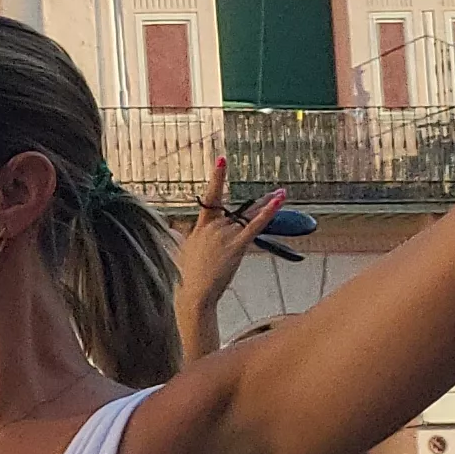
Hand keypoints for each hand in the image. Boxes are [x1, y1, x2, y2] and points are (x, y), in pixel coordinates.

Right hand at [176, 155, 288, 314]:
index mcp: (200, 227)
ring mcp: (224, 236)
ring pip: (249, 217)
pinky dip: (268, 213)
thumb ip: (179, 236)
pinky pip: (255, 226)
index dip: (217, 178)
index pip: (210, 198)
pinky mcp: (236, 246)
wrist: (194, 293)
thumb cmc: (186, 276)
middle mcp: (213, 227)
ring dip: (267, 207)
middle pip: (239, 210)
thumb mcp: (182, 251)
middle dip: (260, 202)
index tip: (222, 160)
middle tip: (276, 190)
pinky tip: (278, 201)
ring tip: (282, 194)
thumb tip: (172, 229)